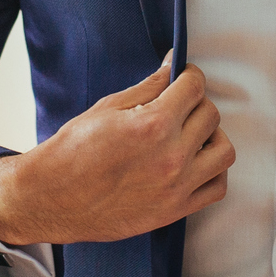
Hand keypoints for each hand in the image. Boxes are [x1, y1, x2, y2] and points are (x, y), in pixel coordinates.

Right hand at [0, 56, 234, 245]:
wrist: (52, 198)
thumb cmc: (72, 152)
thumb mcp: (107, 108)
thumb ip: (148, 87)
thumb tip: (172, 66)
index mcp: (153, 124)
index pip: (195, 88)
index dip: (190, 77)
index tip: (184, 79)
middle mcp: (171, 156)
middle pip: (211, 115)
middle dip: (197, 103)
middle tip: (180, 106)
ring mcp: (176, 186)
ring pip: (223, 150)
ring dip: (212, 136)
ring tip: (191, 135)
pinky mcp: (175, 210)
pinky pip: (217, 187)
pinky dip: (213, 171)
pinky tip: (196, 163)